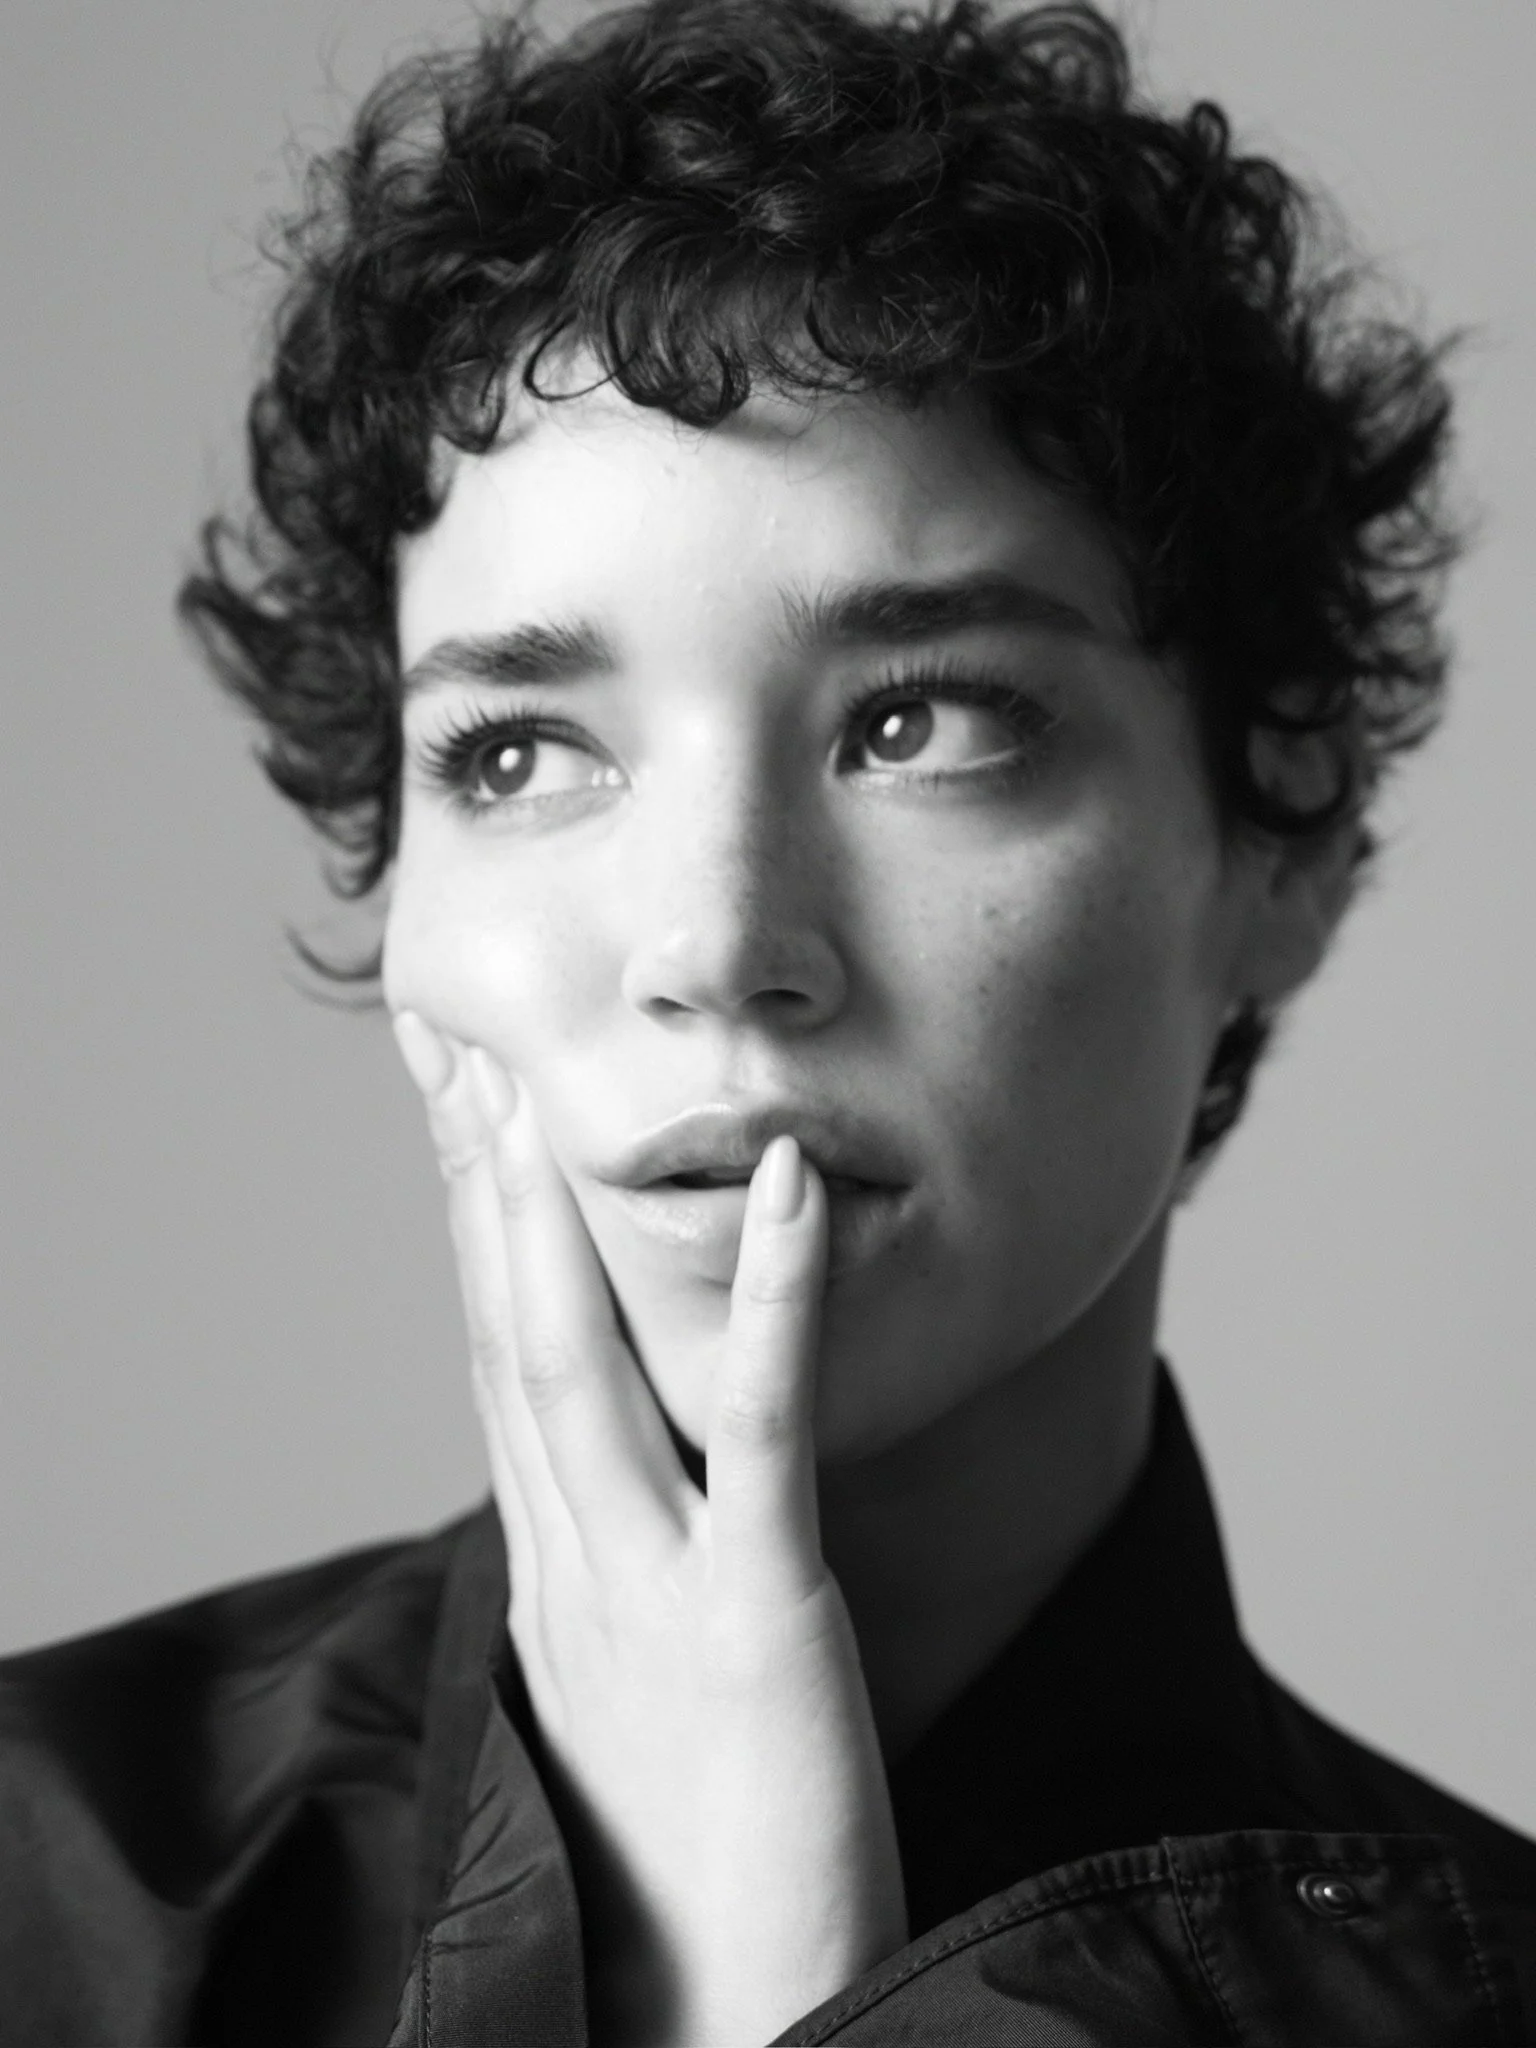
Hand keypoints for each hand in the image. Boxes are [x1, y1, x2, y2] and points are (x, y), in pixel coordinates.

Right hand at [392, 1014, 907, 2047]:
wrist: (734, 2034)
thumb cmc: (697, 1880)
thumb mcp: (632, 1705)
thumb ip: (604, 1596)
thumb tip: (588, 1515)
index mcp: (555, 1577)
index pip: (500, 1368)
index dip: (472, 1235)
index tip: (453, 1111)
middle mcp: (575, 1563)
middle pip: (510, 1338)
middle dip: (473, 1185)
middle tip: (445, 1039)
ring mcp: (653, 1584)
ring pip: (582, 1365)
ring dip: (553, 1215)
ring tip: (535, 1082)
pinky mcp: (754, 1616)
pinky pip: (762, 1431)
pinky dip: (772, 1300)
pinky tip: (789, 1179)